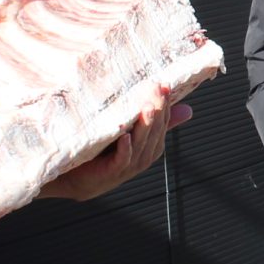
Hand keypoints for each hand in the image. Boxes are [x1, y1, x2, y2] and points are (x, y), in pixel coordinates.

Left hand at [38, 95, 190, 202]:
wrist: (75, 177)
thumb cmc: (102, 152)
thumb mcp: (130, 131)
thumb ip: (151, 120)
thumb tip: (188, 109)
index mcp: (150, 146)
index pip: (163, 124)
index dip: (165, 106)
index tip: (164, 86)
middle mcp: (143, 156)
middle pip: (155, 132)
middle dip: (158, 111)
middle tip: (159, 90)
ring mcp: (128, 166)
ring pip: (142, 145)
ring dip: (145, 126)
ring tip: (148, 107)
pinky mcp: (111, 172)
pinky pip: (122, 160)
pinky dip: (125, 150)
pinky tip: (125, 137)